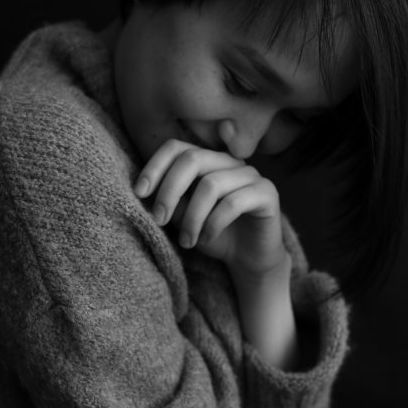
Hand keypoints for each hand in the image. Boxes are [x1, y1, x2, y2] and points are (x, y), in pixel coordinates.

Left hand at [134, 139, 287, 277]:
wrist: (249, 259)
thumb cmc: (212, 235)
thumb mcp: (182, 219)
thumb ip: (170, 202)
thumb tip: (147, 193)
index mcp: (207, 160)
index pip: (176, 147)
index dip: (155, 166)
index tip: (139, 193)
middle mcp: (229, 162)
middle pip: (193, 159)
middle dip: (169, 190)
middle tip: (158, 220)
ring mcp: (251, 175)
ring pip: (211, 184)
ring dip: (192, 217)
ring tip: (187, 241)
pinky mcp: (268, 193)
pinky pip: (234, 203)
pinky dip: (213, 224)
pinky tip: (206, 239)